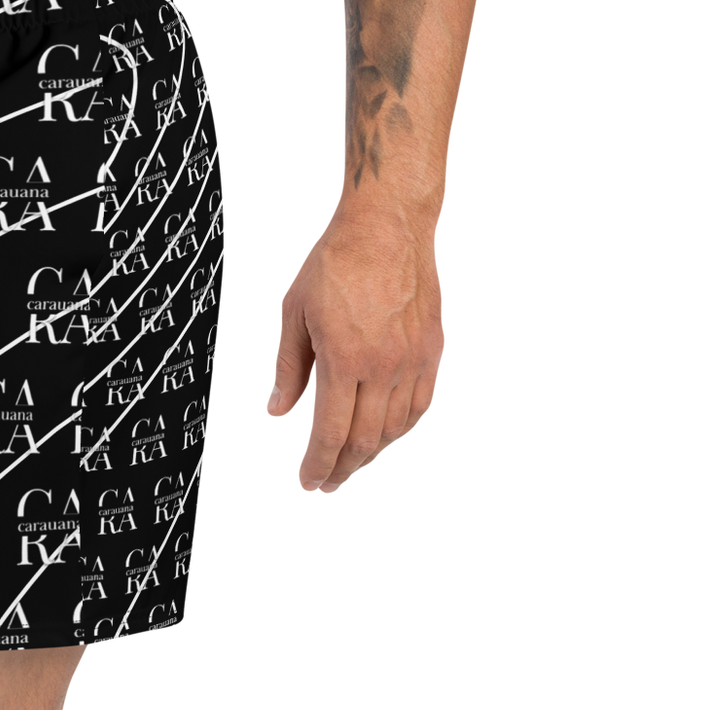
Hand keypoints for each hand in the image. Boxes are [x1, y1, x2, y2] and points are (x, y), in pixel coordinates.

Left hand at [264, 212, 445, 495]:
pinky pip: (421, 406)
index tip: (307, 483)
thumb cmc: (336, 260)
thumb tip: (277, 412)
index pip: (329, 433)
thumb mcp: (292, 314)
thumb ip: (287, 370)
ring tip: (352, 467)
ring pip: (395, 430)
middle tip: (327, 486)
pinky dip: (403, 431)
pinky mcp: (433, 349)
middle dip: (342, 471)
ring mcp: (412, 359)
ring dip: (372, 456)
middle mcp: (382, 366)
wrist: (387, 223)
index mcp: (342, 359)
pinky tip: (388, 439)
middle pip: (364, 441)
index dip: (317, 466)